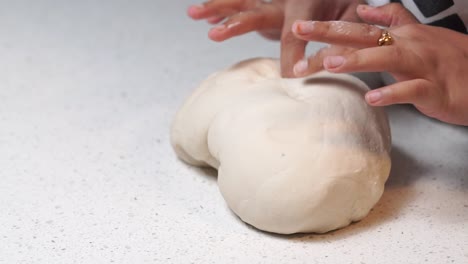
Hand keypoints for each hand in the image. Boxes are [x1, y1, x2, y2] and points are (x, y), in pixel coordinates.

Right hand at [187, 0, 364, 76]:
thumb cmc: (347, 2)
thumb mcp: (352, 18)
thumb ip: (340, 41)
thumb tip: (326, 67)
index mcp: (307, 4)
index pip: (294, 32)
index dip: (291, 53)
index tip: (290, 76)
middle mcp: (284, 3)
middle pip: (256, 11)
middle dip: (235, 22)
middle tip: (215, 34)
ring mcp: (274, 3)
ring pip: (244, 4)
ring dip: (219, 8)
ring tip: (196, 14)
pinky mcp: (270, 7)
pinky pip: (243, 5)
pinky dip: (223, 9)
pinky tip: (206, 17)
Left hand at [291, 3, 467, 125]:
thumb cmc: (449, 61)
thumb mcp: (419, 35)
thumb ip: (392, 20)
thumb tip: (364, 11)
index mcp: (402, 36)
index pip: (359, 28)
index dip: (328, 27)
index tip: (300, 27)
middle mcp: (409, 46)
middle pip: (365, 36)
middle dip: (330, 33)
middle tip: (300, 31)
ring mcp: (423, 66)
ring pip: (388, 57)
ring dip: (358, 59)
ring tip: (330, 63)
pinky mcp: (435, 89)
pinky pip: (412, 90)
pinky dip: (393, 93)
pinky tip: (372, 98)